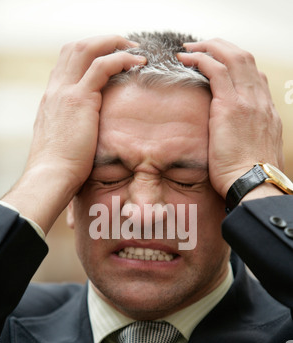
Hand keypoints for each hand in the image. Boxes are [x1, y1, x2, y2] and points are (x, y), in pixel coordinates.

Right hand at [3, 35, 145, 232]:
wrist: (51, 177)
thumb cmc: (59, 168)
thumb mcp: (62, 141)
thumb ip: (72, 129)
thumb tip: (86, 134)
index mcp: (51, 99)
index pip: (67, 63)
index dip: (88, 55)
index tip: (108, 59)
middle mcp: (56, 90)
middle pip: (75, 48)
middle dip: (102, 42)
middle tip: (125, 48)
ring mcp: (65, 92)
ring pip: (86, 49)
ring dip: (113, 44)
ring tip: (135, 51)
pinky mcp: (79, 99)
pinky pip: (102, 66)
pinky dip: (121, 59)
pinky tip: (137, 63)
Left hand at [178, 39, 283, 198]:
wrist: (255, 185)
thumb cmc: (251, 177)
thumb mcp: (257, 153)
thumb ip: (248, 139)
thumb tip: (235, 142)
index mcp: (267, 111)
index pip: (255, 75)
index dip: (236, 64)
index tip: (219, 64)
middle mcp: (260, 100)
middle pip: (244, 58)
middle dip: (221, 47)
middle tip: (201, 48)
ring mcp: (247, 101)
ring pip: (231, 57)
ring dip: (209, 48)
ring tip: (190, 49)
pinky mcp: (230, 106)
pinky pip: (215, 70)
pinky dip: (200, 60)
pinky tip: (186, 59)